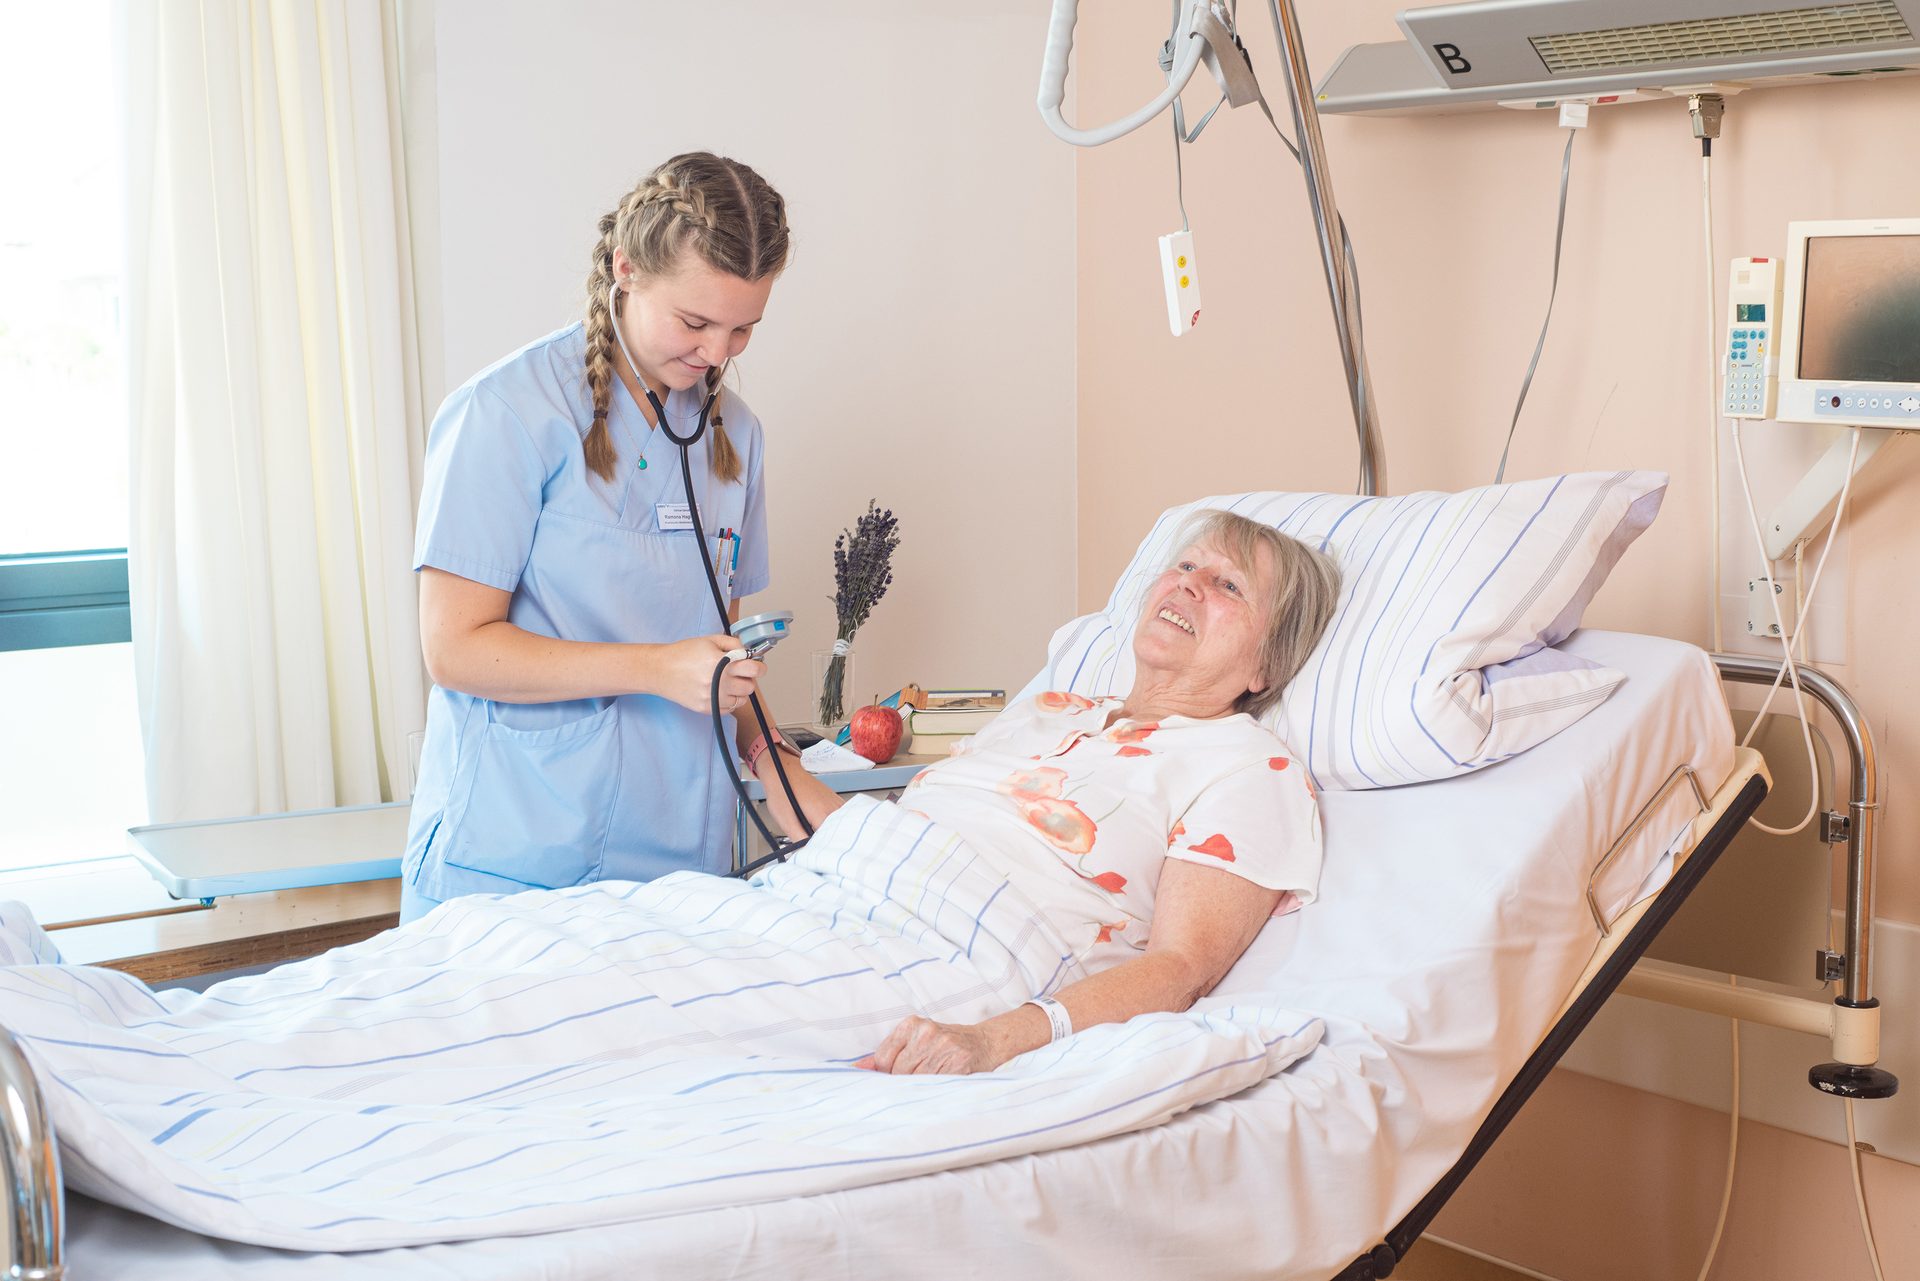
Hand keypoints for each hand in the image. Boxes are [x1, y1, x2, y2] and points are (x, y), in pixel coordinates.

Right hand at [654, 635, 764, 713]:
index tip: (757, 665)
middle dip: (748, 678)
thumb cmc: (683, 653)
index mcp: (721, 663)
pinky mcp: (706, 709)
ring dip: (739, 691)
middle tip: (739, 672)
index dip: (759, 666)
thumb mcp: (710, 640)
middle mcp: (719, 682)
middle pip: (750, 686)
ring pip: (742, 700)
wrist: (661, 670)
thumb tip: (749, 653)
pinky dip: (729, 701)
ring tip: (727, 682)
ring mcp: (713, 698)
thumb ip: (734, 644)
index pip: (754, 669)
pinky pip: (729, 709)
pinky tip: (719, 691)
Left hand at [855, 1015, 1006, 1075]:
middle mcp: (926, 1033)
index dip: (886, 1075)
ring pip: (915, 1081)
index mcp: (911, 1024)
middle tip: (917, 1080)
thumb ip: (887, 1053)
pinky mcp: (958, 1063)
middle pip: (898, 1073)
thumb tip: (857, 1068)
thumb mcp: (915, 1040)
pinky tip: (940, 1086)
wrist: (984, 1043)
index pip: (882, 1060)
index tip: (895, 1078)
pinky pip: (934, 1086)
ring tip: (929, 1082)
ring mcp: (943, 1047)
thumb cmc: (944, 1044)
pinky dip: (934, 1091)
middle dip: (903, 1083)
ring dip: (919, 1088)